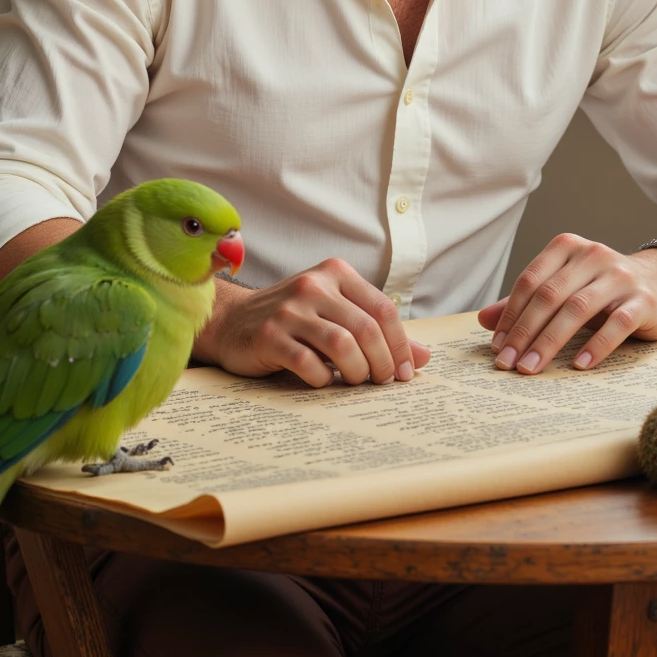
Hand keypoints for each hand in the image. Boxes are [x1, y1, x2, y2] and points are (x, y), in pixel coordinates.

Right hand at [195, 257, 431, 388]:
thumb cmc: (294, 320)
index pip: (383, 308)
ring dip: (357, 371)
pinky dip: (323, 378)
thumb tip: (424, 357)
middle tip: (383, 382)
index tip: (406, 372)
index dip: (401, 344)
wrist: (232, 321)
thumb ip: (378, 332)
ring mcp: (288, 309)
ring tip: (356, 382)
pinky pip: (308, 363)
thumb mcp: (337, 315)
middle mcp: (313, 285)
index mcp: (335, 273)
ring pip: (341, 344)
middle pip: (366, 328)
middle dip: (382, 362)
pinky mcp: (268, 336)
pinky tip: (323, 381)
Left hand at [477, 234, 656, 374]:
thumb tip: (483, 320)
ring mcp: (621, 276)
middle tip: (508, 363)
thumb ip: (526, 303)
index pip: (530, 281)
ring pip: (577, 309)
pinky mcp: (644, 300)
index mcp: (568, 247)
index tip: (497, 346)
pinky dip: (595, 345)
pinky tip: (578, 364)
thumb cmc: (602, 289)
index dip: (510, 315)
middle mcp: (593, 255)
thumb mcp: (564, 289)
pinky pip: (617, 324)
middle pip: (549, 296)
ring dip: (550, 342)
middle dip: (524, 332)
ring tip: (532, 368)